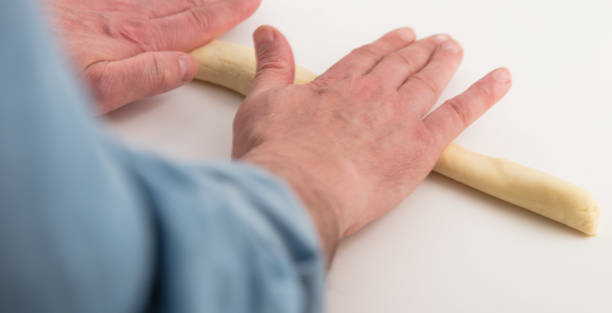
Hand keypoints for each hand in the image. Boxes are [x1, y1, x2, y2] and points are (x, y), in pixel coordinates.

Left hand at [45, 0, 260, 112]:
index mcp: (137, 41)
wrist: (13, 49)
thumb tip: (189, 65)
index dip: (224, 14)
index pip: (193, 24)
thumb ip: (146, 76)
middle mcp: (126, 18)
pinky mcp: (88, 3)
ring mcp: (106, 6)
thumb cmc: (49, 76)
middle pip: (183, 4)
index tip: (249, 2)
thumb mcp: (100, 90)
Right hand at [234, 26, 510, 256]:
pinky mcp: (421, 146)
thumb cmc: (277, 155)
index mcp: (338, 83)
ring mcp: (401, 116)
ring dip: (444, 60)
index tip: (400, 38)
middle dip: (419, 49)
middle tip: (433, 41)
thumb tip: (268, 32)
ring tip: (453, 49)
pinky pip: (461, 112)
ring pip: (430, 79)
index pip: (368, 56)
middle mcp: (374, 93)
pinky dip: (484, 93)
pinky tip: (500, 79)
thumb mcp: (261, 102)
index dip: (386, 45)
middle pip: (403, 63)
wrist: (299, 191)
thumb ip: (272, 65)